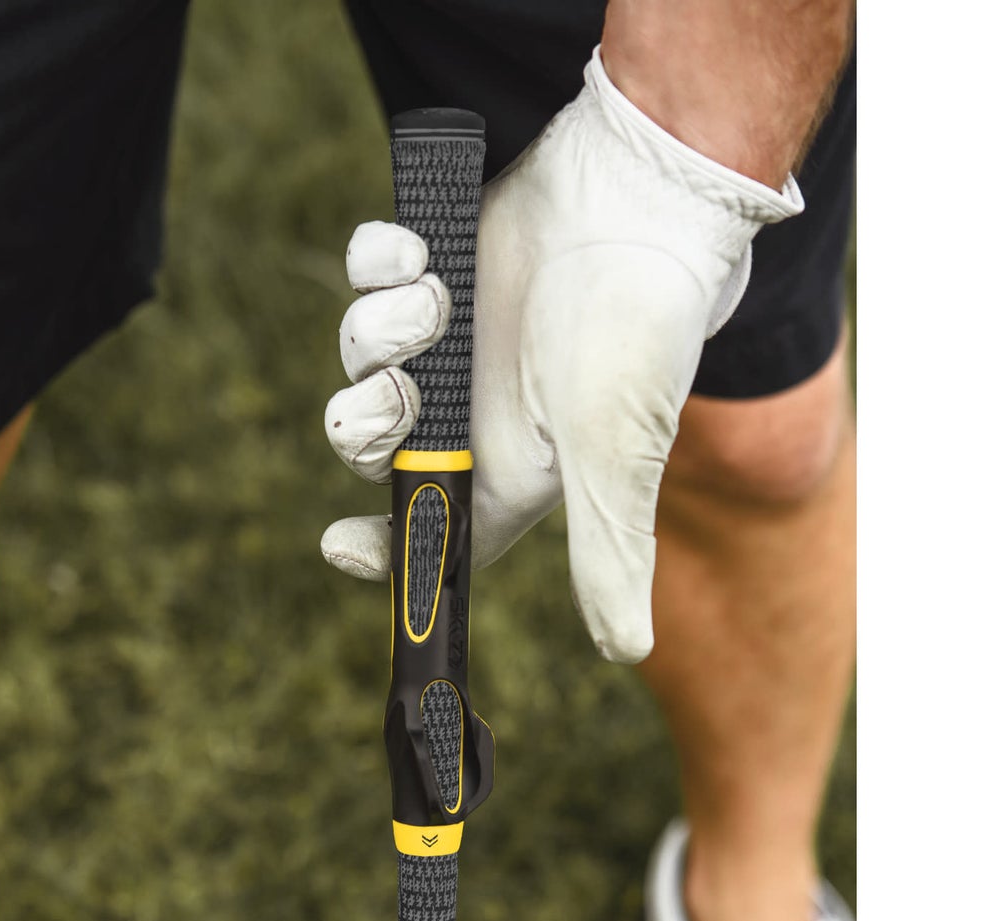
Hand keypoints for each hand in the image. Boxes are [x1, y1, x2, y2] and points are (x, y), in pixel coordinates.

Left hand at [322, 50, 801, 661]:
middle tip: (397, 394)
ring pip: (358, 361)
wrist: (648, 202)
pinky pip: (368, 275)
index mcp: (503, 469)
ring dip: (374, 334)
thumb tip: (627, 650)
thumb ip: (609, 556)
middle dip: (364, 425)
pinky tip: (418, 253)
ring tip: (431, 299)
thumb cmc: (639, 336)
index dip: (379, 551)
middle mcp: (469, 411)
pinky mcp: (436, 259)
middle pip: (368, 449)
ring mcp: (447, 336)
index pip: (427, 532)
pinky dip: (376, 265)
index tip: (340, 546)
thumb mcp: (617, 461)